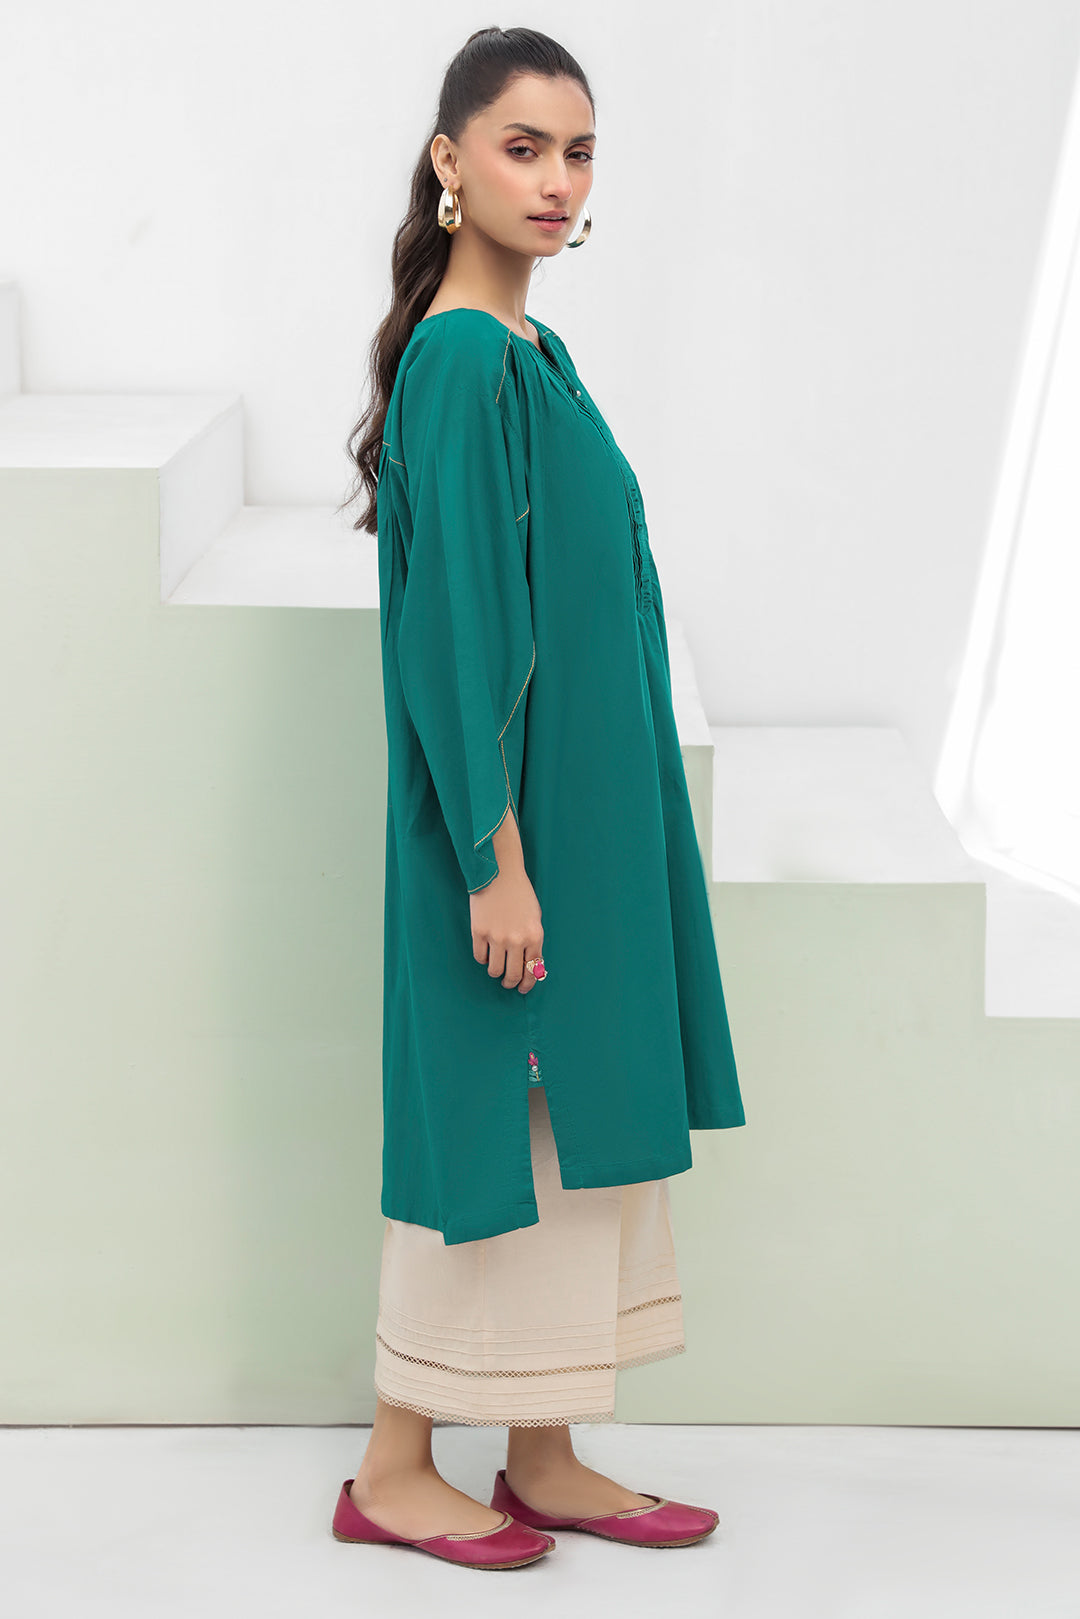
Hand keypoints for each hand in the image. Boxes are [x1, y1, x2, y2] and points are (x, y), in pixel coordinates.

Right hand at [470, 813, 543, 992]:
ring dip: (495, 971)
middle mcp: (517, 940)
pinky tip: (485, 952)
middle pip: (512, 975)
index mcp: (534, 936)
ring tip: (496, 966)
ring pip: (494, 970)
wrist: (499, 874)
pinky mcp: (479, 932)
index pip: (532, 970)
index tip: (523, 988)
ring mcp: (496, 937)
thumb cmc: (520, 895)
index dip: (527, 983)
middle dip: (510, 983)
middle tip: (507, 982)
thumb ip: (533, 942)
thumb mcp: (534, 918)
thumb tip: (531, 966)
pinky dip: (482, 958)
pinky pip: (479, 957)